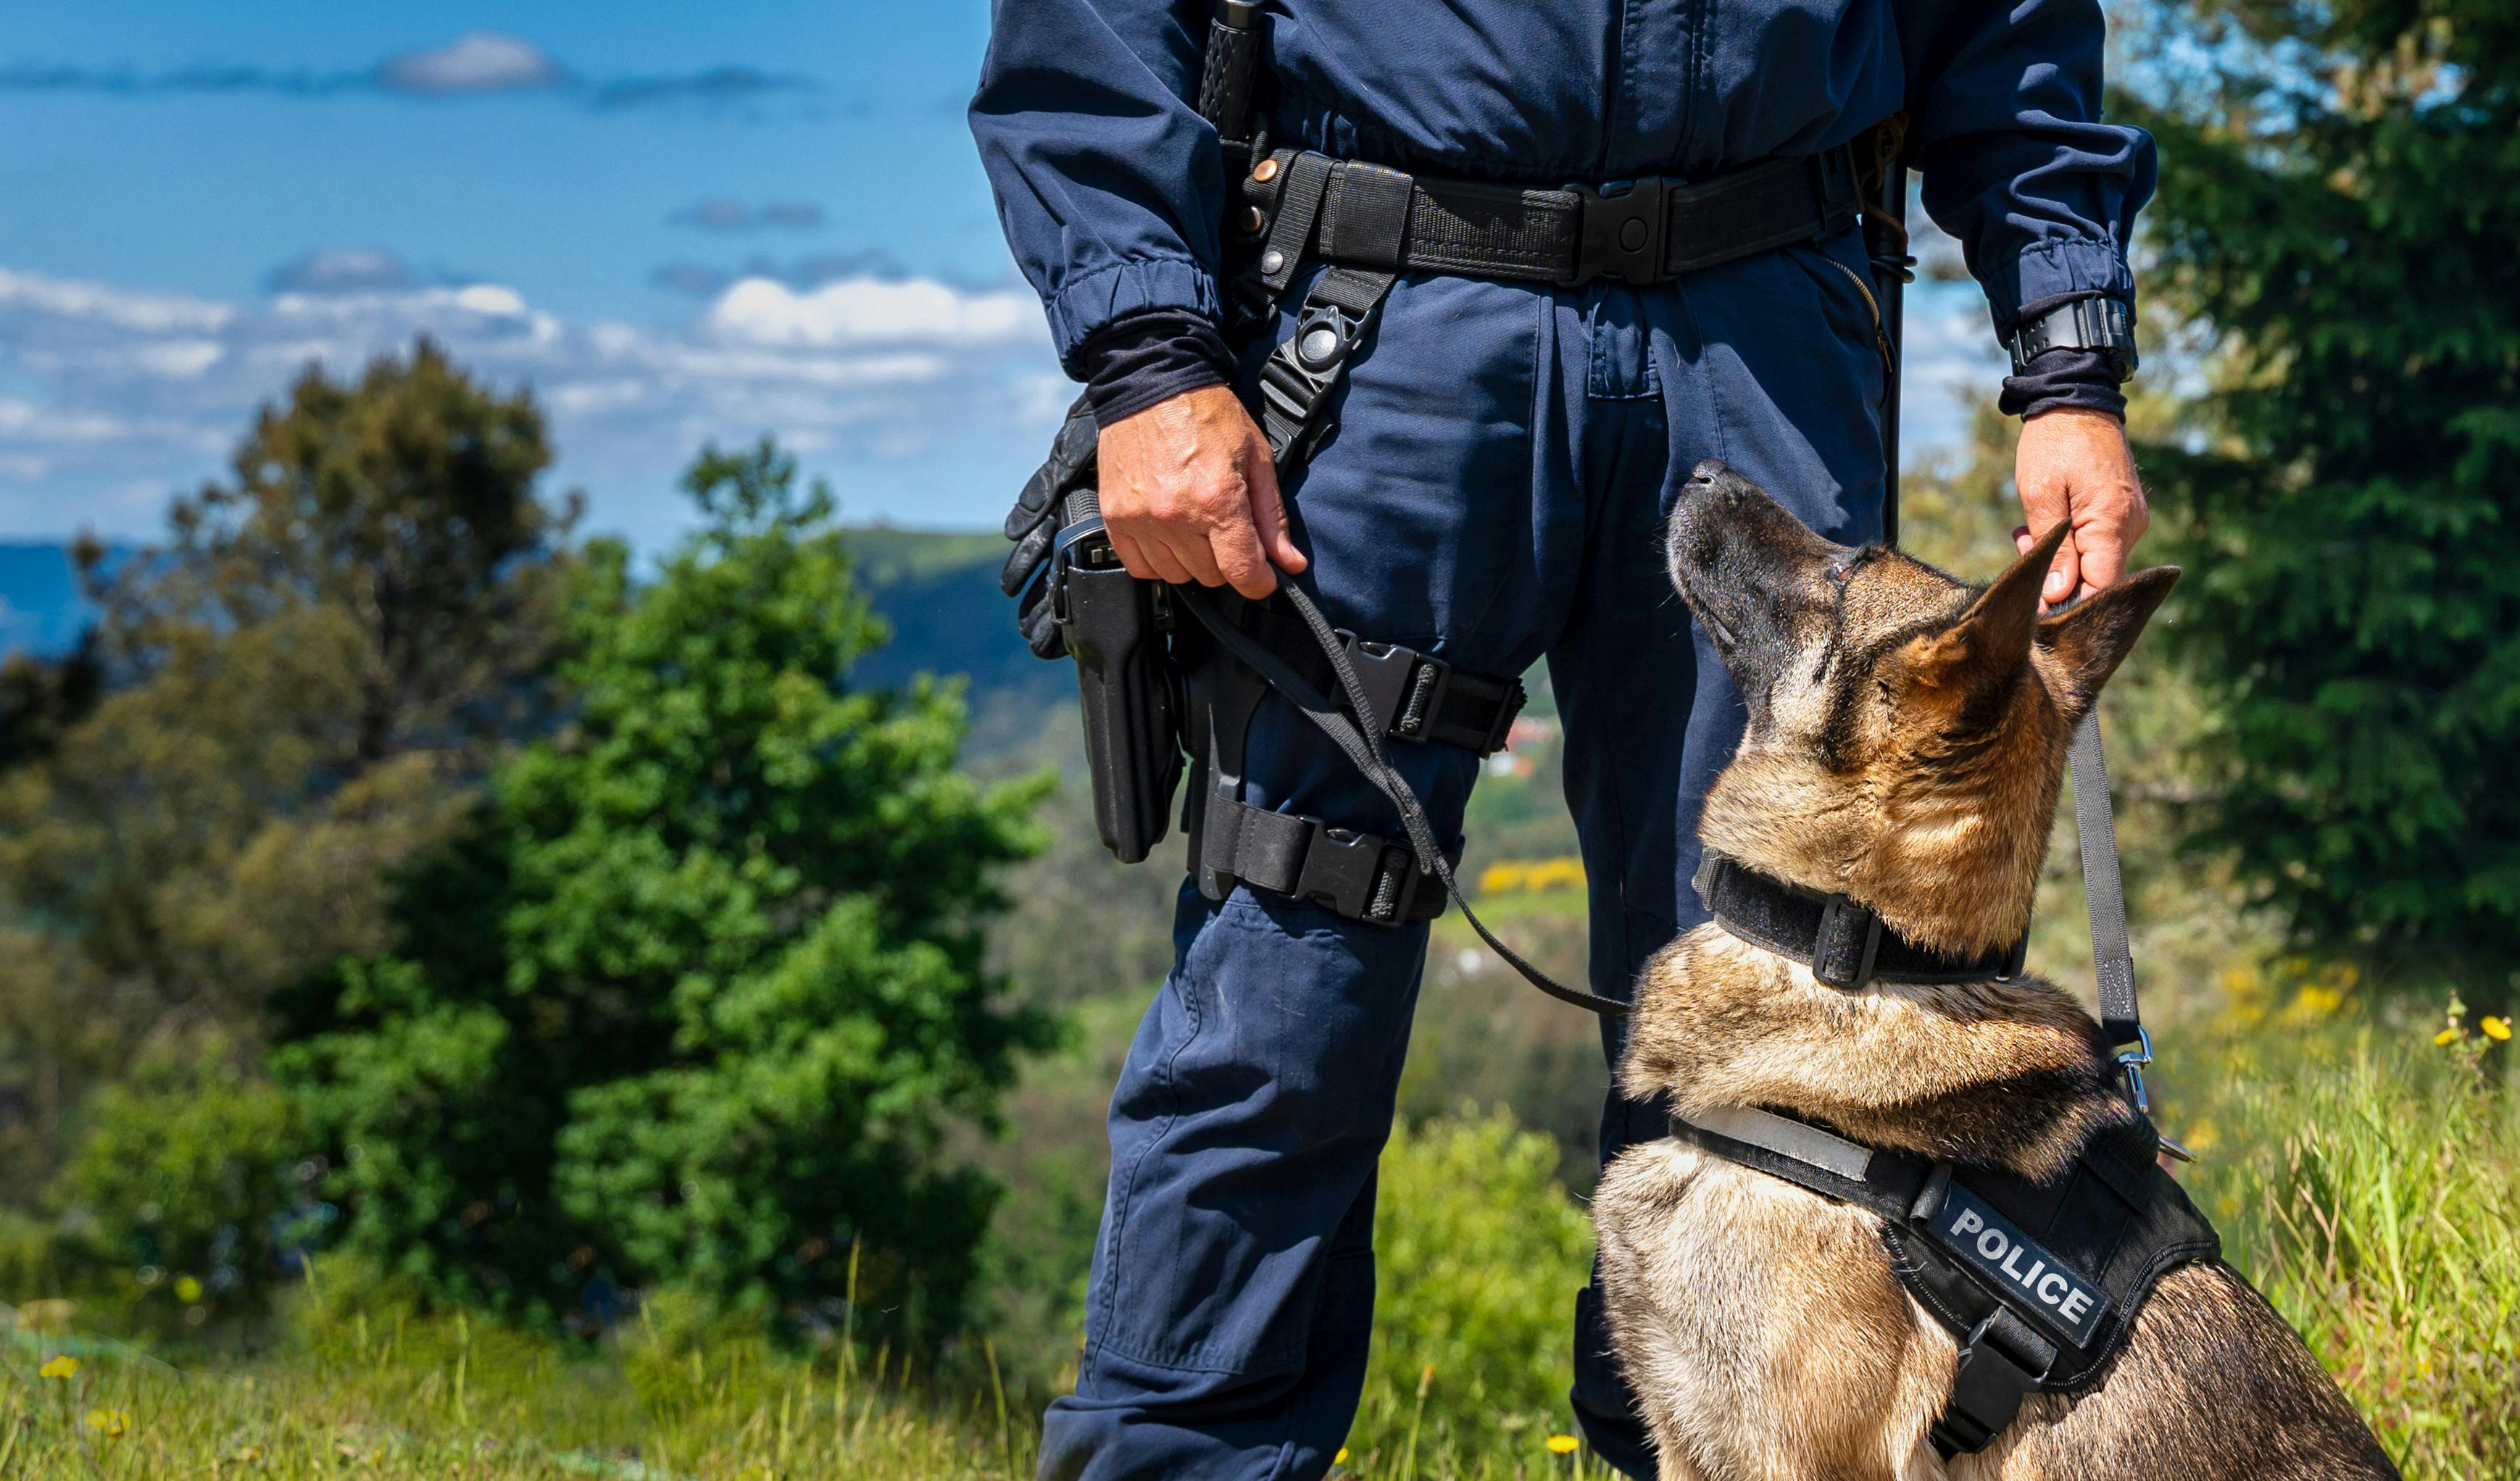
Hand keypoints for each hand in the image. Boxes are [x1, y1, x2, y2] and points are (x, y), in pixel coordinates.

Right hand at [1097, 384, 1305, 598]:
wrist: (1151, 384)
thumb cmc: (1206, 413)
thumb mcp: (1256, 457)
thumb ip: (1272, 517)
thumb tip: (1289, 563)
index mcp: (1216, 499)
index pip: (1242, 572)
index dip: (1260, 582)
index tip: (1264, 576)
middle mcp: (1175, 515)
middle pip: (1211, 576)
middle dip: (1227, 561)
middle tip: (1226, 529)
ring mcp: (1141, 519)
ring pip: (1176, 575)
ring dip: (1192, 561)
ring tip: (1195, 524)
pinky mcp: (1115, 517)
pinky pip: (1140, 567)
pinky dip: (1158, 560)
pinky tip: (1168, 533)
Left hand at [2012, 407, 2149, 609]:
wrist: (2075, 399)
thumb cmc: (2053, 443)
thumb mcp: (2040, 495)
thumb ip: (2053, 548)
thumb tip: (2059, 596)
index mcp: (2113, 523)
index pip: (2102, 588)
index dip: (2069, 605)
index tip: (2035, 603)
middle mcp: (2131, 526)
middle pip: (2097, 580)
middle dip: (2056, 578)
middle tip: (2022, 547)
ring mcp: (2129, 520)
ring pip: (2093, 563)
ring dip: (2057, 557)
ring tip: (2025, 530)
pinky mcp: (2121, 513)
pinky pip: (2096, 544)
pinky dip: (2067, 541)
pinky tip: (2041, 524)